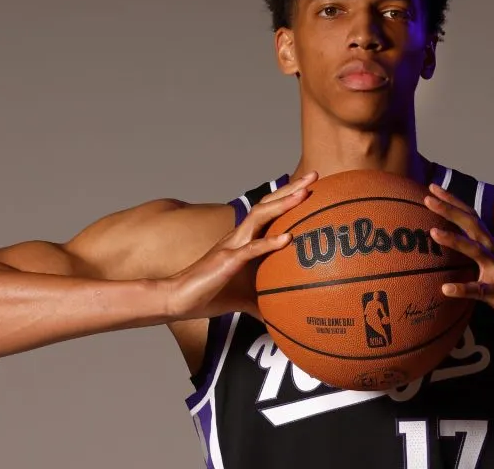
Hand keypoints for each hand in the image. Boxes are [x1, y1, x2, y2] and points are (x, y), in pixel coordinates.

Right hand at [167, 172, 317, 319]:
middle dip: (291, 189)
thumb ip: (266, 303)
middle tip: (314, 174)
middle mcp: (239, 236)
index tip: (311, 185)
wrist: (178, 299)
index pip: (270, 210)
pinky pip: (250, 249)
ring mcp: (232, 245)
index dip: (289, 195)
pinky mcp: (226, 261)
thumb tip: (284, 319)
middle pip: (268, 204)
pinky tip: (287, 238)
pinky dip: (269, 243)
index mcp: (245, 239)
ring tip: (303, 194)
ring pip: (259, 217)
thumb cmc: (211, 294)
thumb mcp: (247, 299)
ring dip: (282, 204)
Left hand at [425, 184, 493, 341]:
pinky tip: (446, 289)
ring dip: (455, 241)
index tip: (433, 188)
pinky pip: (483, 292)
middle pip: (472, 225)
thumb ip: (479, 258)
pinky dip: (464, 289)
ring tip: (433, 232)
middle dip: (450, 210)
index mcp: (493, 248)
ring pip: (478, 253)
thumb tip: (458, 250)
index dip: (453, 203)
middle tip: (427, 196)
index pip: (471, 218)